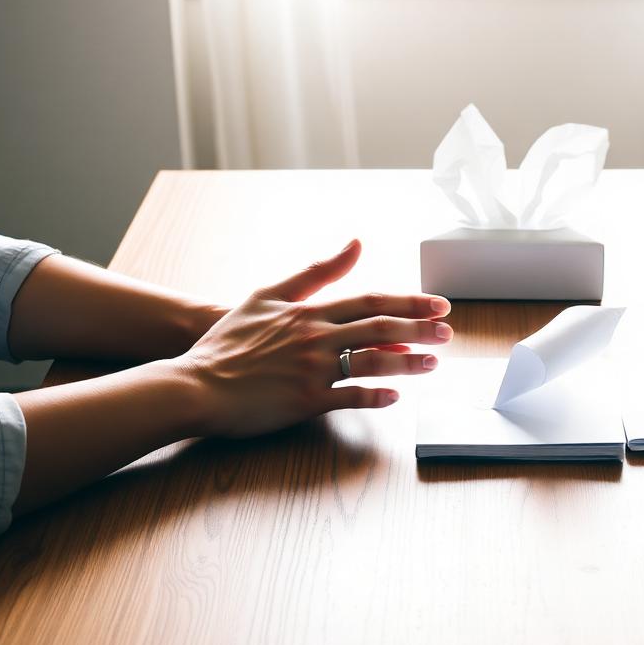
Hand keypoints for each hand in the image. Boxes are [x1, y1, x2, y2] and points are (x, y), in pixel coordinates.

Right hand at [177, 239, 451, 436]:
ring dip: (407, 363)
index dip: (408, 302)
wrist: (195, 383)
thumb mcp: (267, 296)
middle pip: (380, 329)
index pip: (370, 301)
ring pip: (372, 362)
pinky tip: (395, 398)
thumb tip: (356, 243)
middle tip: (448, 332)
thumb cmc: (228, 341)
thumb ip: (314, 272)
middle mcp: (315, 337)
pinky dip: (375, 397)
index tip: (438, 304)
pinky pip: (349, 398)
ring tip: (432, 364)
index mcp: (308, 311)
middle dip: (420, 329)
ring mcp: (312, 370)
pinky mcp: (305, 401)